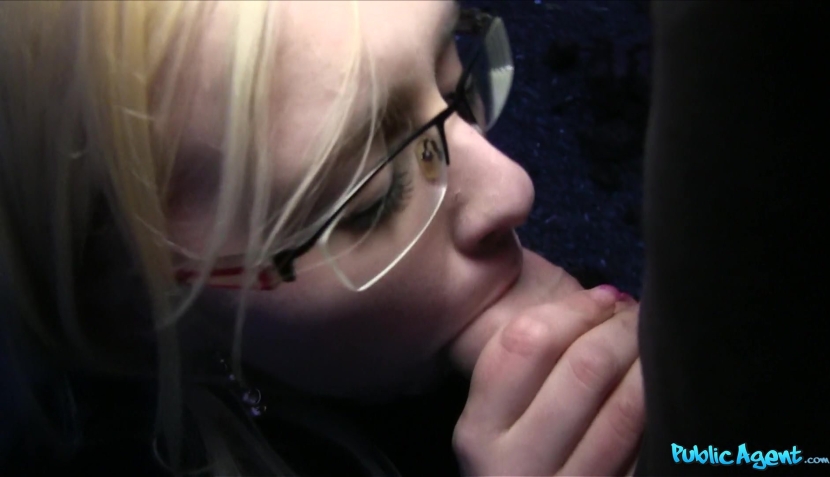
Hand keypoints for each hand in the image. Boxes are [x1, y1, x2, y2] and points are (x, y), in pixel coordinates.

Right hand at [453, 287, 642, 475]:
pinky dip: (661, 408)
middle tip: (641, 318)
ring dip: (650, 364)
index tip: (604, 298)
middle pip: (581, 369)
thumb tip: (606, 301)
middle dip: (621, 330)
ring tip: (657, 345)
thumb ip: (528, 364)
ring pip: (625, 408)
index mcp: (478, 431)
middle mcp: (513, 465)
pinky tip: (663, 388)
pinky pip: (645, 448)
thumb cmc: (518, 464)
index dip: (573, 311)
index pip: (524, 344)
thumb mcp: (499, 421)